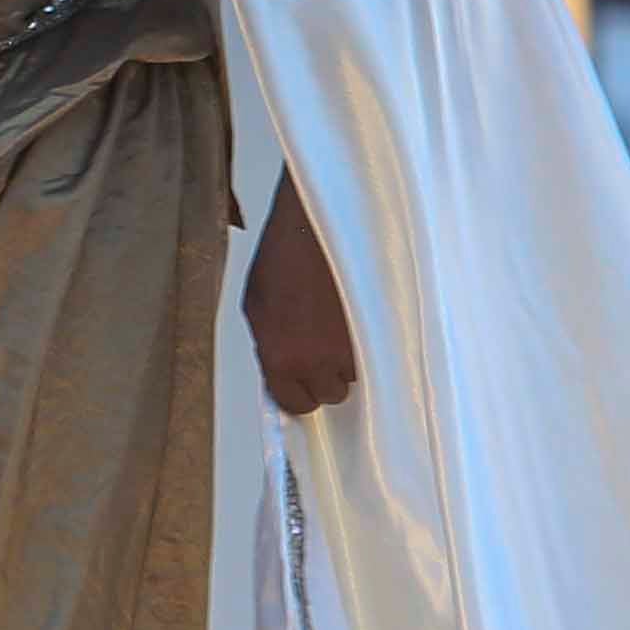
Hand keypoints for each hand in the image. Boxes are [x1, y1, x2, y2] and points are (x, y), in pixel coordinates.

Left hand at [245, 193, 359, 418]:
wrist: (315, 225)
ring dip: (345, 358)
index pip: (294, 404)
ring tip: (334, 323)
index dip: (297, 393)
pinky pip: (372, 352)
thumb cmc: (283, 256)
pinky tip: (349, 315)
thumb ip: (266, 345)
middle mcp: (315, 360)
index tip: (299, 385)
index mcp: (279, 357)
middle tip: (318, 348)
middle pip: (329, 394)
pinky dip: (363, 341)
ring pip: (353, 374)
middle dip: (323, 375)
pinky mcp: (375, 332)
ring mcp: (349, 347)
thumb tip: (275, 367)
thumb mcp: (255, 306)